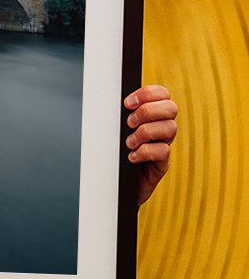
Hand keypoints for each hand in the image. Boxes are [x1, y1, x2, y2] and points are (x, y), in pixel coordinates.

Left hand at [124, 84, 177, 205]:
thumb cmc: (114, 153)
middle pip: (171, 108)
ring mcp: (163, 145)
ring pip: (170, 128)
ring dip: (145, 132)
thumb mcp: (116, 131)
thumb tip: (108, 100)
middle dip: (147, 111)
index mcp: (152, 115)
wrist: (115, 184)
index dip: (148, 93)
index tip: (127, 103)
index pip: (162, 94)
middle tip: (129, 123)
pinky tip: (131, 157)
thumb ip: (119, 115)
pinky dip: (145, 152)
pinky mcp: (162, 164)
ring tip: (128, 143)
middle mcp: (162, 128)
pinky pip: (163, 151)